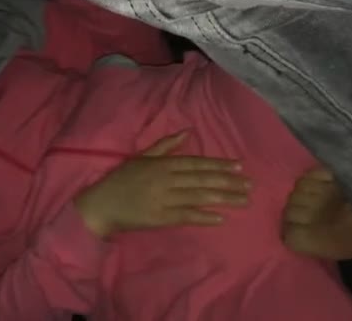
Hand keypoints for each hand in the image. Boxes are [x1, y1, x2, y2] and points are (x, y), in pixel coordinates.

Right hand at [75, 132, 250, 236]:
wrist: (101, 205)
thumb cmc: (122, 180)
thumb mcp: (141, 157)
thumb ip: (165, 145)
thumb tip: (187, 132)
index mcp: (162, 164)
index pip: (196, 163)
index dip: (218, 165)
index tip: (239, 166)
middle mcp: (166, 180)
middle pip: (202, 180)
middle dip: (228, 182)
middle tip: (250, 185)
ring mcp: (163, 199)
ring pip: (198, 197)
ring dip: (223, 199)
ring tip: (243, 200)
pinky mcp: (160, 218)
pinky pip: (186, 217)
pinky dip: (203, 217)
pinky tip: (221, 219)